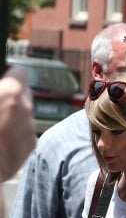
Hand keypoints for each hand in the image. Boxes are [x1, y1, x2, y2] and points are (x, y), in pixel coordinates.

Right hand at [0, 65, 36, 181]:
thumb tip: (2, 83)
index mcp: (11, 93)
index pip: (20, 72)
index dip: (10, 73)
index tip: (4, 76)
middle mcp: (26, 110)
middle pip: (25, 93)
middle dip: (13, 95)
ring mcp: (30, 129)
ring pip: (26, 113)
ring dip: (15, 114)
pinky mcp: (31, 145)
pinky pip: (26, 131)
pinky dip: (17, 131)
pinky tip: (2, 138)